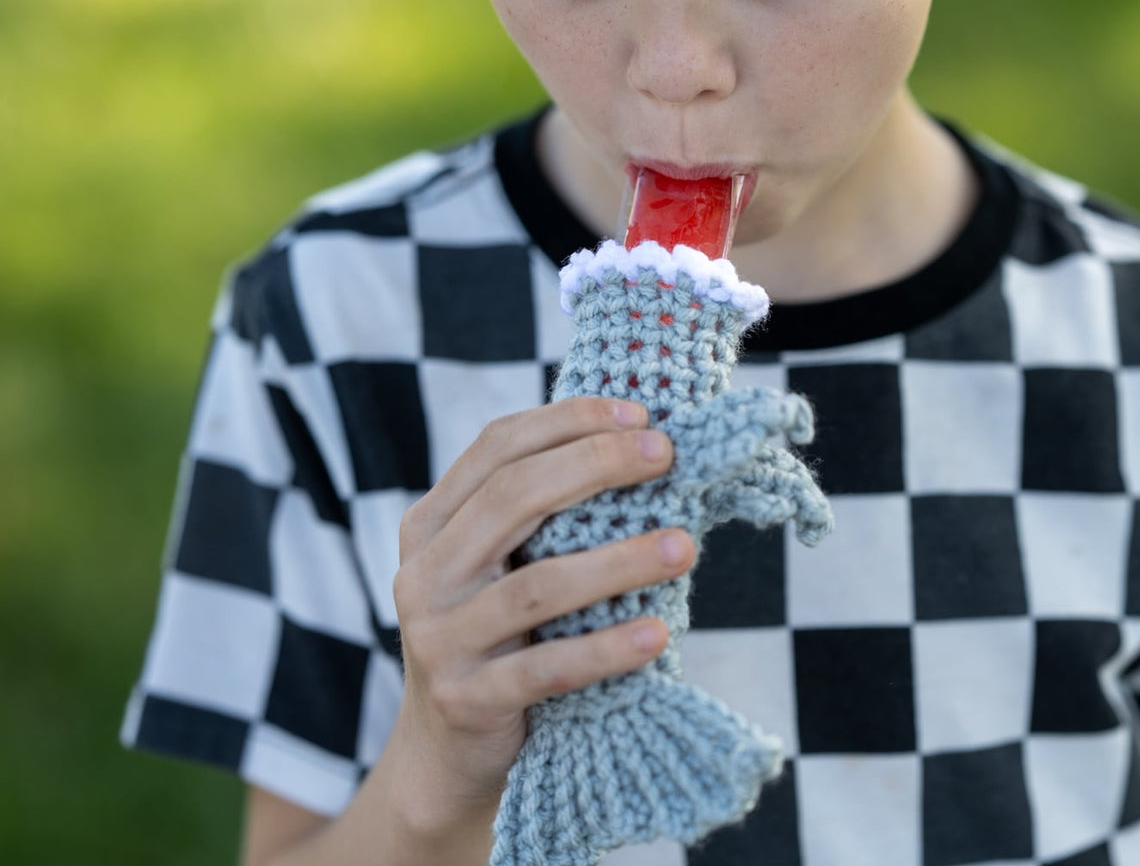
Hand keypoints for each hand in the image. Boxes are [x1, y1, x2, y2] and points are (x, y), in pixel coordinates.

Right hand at [385, 398, 694, 831]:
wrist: (447, 754)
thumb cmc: (501, 637)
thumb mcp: (501, 565)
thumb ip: (542, 512)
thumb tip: (644, 445)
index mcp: (432, 523)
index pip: (498, 447)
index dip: (569, 421)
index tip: (641, 415)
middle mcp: (425, 573)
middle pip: (513, 498)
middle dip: (596, 465)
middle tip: (666, 455)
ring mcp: (440, 638)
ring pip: (538, 586)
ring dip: (619, 562)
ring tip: (684, 547)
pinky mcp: (467, 699)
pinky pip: (548, 668)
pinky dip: (607, 649)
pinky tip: (656, 633)